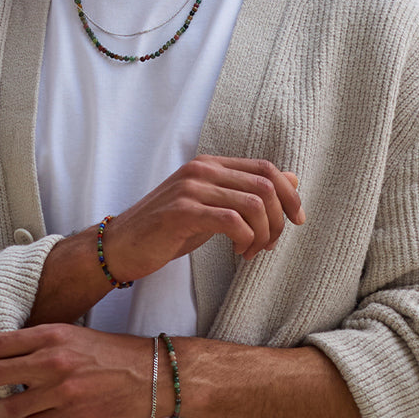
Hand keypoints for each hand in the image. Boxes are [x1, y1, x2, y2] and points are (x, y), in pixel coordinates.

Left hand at [0, 324, 158, 417]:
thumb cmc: (113, 352)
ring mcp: (60, 391)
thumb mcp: (73, 333)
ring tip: (2, 405)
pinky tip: (29, 414)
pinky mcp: (70, 416)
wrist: (150, 374)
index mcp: (52, 335)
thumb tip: (7, 351)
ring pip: (6, 406)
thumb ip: (40, 341)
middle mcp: (52, 362)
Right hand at [104, 156, 304, 279]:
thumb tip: (292, 178)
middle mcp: (201, 169)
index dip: (290, 193)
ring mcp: (191, 188)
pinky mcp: (182, 212)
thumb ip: (246, 192)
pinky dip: (246, 240)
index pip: (266, 168)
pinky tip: (238, 253)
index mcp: (210, 164)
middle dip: (278, 220)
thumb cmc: (167, 230)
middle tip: (270, 245)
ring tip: (252, 252)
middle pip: (265, 185)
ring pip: (253, 204)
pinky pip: (232, 222)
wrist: (120, 246)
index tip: (298, 220)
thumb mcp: (212, 207)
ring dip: (263, 234)